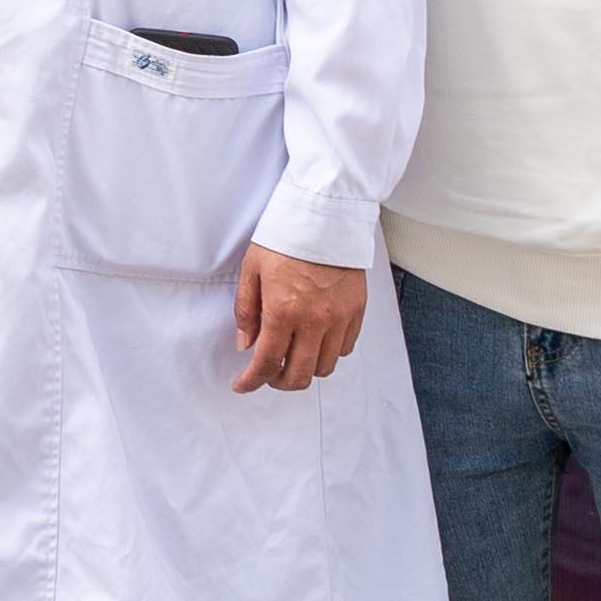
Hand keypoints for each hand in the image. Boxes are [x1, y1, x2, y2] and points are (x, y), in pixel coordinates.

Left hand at [228, 245, 366, 395]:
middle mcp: (314, 320)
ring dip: (305, 369)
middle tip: (268, 375)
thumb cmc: (285, 238)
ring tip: (292, 356)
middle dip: (279, 382)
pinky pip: (345, 348)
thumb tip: (246, 344)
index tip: (243, 385)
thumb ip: (246, 311)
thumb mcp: (251, 271)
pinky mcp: (356, 311)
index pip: (267, 363)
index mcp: (283, 310)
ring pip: (324, 367)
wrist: (324, 216)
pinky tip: (315, 341)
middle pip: (299, 375)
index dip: (252, 381)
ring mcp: (339, 317)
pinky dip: (328, 353)